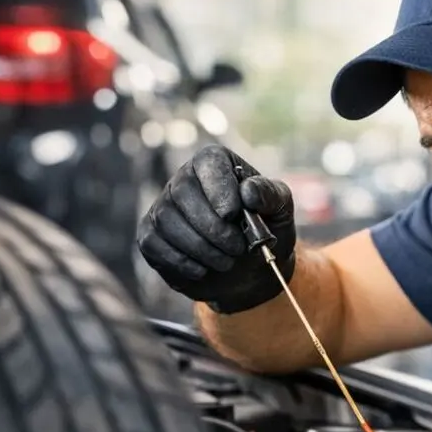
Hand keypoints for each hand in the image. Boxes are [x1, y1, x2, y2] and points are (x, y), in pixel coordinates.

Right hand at [138, 145, 296, 313]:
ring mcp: (163, 208)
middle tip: (238, 248)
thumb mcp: (280, 209)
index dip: (219, 187)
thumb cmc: (266, 230)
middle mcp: (184, 180)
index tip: (233, 214)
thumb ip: (270, 195)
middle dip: (213, 227)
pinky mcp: (151, 236)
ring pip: (167, 221)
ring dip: (201, 248)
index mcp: (217, 165)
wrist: (252, 268)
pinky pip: (154, 244)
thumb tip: (248, 192)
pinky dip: (182, 261)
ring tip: (227, 261)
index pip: (208, 162)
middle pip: (182, 193)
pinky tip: (204, 269)